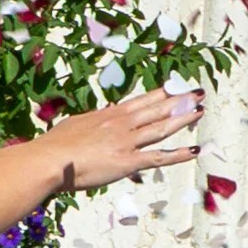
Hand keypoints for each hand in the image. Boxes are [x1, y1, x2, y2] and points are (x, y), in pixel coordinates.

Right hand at [40, 89, 203, 196]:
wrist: (48, 160)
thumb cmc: (55, 146)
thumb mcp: (77, 125)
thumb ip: (94, 121)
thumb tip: (103, 115)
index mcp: (109, 115)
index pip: (141, 100)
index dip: (161, 93)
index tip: (176, 86)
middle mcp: (122, 125)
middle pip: (156, 110)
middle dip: (179, 100)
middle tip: (197, 92)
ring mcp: (127, 142)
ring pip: (162, 128)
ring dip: (183, 119)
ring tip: (200, 111)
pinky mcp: (128, 161)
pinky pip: (159, 157)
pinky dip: (178, 154)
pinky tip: (194, 151)